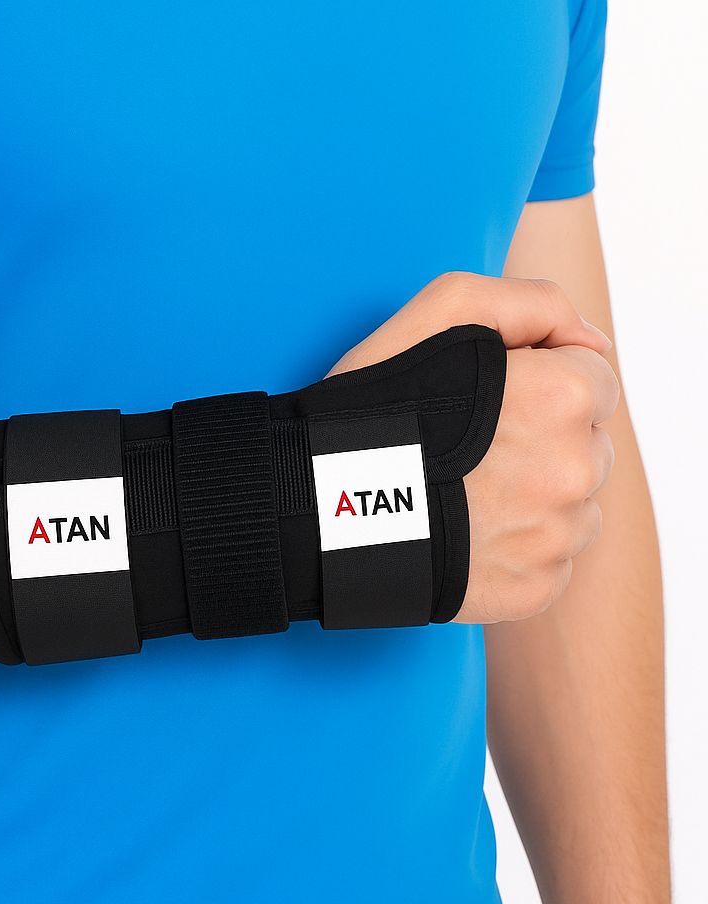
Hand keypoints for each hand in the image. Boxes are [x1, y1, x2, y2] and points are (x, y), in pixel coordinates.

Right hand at [329, 272, 619, 621]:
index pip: (595, 382)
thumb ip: (533, 302)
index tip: (492, 403)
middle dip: (542, 443)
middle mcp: (575, 470)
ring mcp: (555, 537)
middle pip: (587, 448)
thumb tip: (595, 343)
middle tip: (471, 451)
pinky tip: (466, 535)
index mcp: (563, 397)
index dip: (541, 385)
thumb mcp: (442, 308)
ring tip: (466, 495)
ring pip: (574, 510)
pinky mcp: (534, 590)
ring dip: (535, 500)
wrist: (319, 504)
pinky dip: (516, 551)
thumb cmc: (376, 403)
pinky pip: (551, 564)